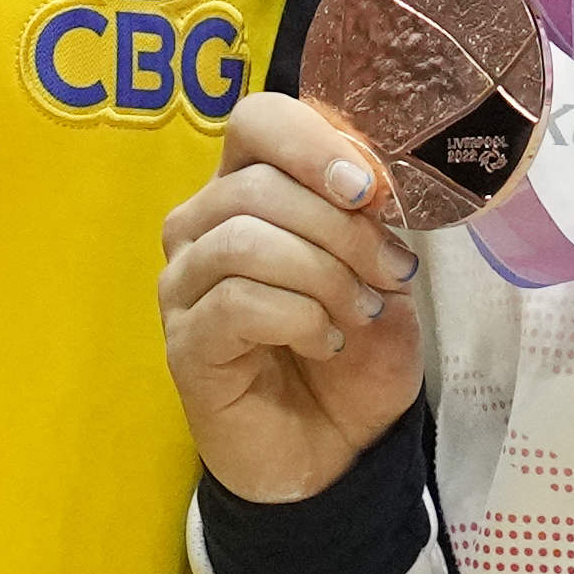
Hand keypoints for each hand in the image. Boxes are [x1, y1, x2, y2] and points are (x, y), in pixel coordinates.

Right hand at [159, 91, 427, 505]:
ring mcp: (183, 284)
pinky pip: (238, 303)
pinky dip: (298, 318)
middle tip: (390, 273)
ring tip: (358, 313)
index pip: (256, 121)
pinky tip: (324, 343)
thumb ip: (371, 223)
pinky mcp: (184, 342)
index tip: (369, 189)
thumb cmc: (352, 357)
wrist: (333, 451)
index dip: (311, 142)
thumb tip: (374, 182)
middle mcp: (200, 226)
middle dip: (341, 227)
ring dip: (323, 274)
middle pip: (257, 184)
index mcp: (247, 190)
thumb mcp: (381, 279)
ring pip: (244, 239)